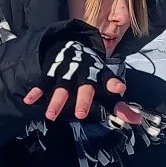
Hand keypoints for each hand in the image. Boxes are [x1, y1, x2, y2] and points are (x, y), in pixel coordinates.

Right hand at [23, 79, 140, 123]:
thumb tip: (136, 120)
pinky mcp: (51, 72)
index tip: (120, 88)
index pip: (108, 79)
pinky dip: (36, 92)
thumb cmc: (92, 72)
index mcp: (99, 74)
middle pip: (84, 87)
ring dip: (57, 101)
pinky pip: (42, 83)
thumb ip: (120, 106)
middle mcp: (84, 73)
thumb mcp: (106, 85)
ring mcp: (67, 72)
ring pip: (62, 88)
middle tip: (81, 114)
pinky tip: (28, 101)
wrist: (71, 46)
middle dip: (83, 99)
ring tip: (51, 115)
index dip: (113, 83)